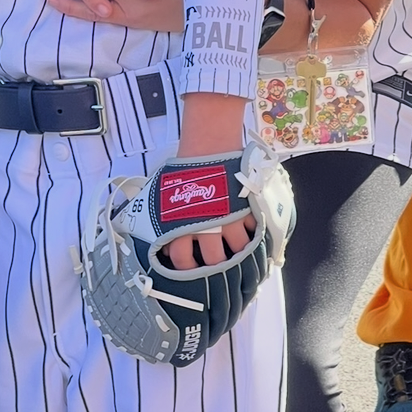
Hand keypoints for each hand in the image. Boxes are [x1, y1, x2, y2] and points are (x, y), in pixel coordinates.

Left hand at [166, 91, 250, 268]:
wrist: (208, 145)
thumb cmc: (184, 168)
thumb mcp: (164, 195)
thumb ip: (164, 219)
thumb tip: (156, 236)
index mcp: (179, 228)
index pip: (181, 260)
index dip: (186, 266)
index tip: (190, 266)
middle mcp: (204, 229)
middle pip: (213, 262)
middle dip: (216, 266)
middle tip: (217, 263)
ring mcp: (228, 221)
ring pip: (238, 250)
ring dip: (237, 251)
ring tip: (236, 250)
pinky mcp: (246, 210)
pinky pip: (254, 230)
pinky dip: (253, 232)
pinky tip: (249, 230)